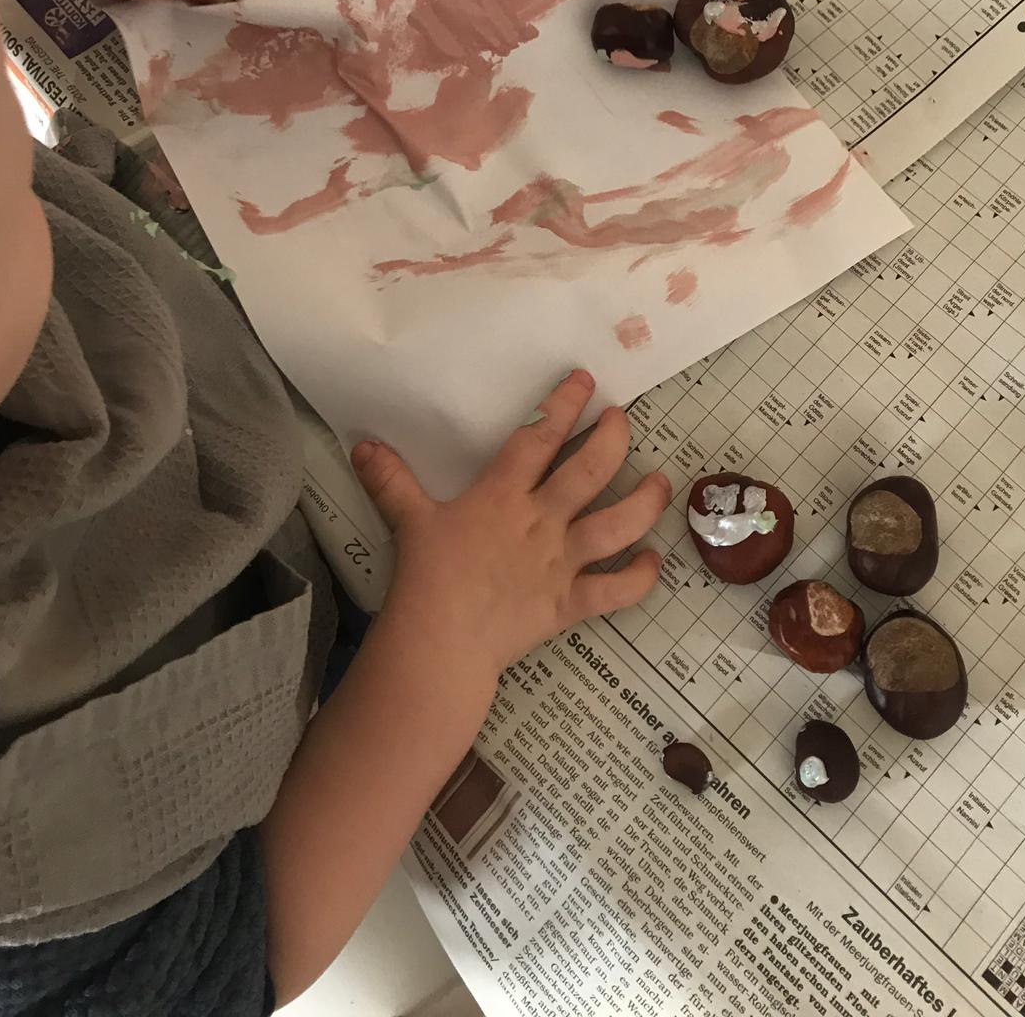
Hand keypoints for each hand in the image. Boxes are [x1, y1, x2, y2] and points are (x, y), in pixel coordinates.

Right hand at [352, 370, 667, 681]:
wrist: (440, 642)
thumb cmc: (426, 578)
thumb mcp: (408, 520)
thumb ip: (391, 480)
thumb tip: (363, 444)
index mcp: (503, 495)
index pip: (539, 437)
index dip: (564, 404)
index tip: (586, 380)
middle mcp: (542, 521)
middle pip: (591, 470)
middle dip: (613, 438)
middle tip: (622, 418)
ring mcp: (562, 562)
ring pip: (618, 525)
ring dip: (645, 501)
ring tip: (661, 482)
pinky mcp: (571, 604)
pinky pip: (616, 591)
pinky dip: (639, 578)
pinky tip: (651, 562)